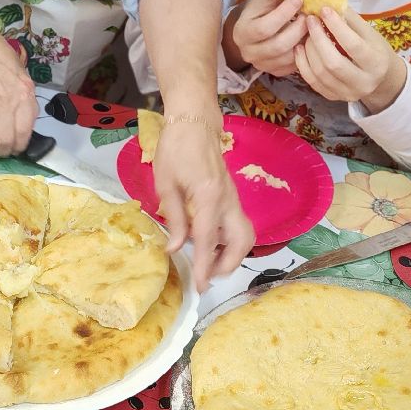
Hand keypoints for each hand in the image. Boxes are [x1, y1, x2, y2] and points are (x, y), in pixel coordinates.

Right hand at [0, 30, 36, 155]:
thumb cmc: (4, 63)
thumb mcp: (24, 81)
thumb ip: (26, 104)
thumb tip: (25, 128)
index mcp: (25, 97)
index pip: (24, 133)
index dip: (19, 146)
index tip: (16, 149)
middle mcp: (7, 103)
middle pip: (5, 140)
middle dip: (3, 150)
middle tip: (2, 150)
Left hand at [152, 111, 254, 289]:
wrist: (195, 122)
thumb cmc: (176, 148)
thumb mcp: (166, 183)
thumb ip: (174, 218)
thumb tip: (175, 249)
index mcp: (209, 196)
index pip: (208, 240)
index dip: (203, 266)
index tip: (200, 287)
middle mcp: (228, 200)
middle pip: (242, 242)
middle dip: (228, 264)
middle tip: (205, 275)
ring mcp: (234, 198)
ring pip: (245, 235)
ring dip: (231, 254)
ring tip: (207, 262)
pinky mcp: (232, 197)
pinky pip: (237, 226)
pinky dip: (228, 241)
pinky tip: (209, 243)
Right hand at [227, 0, 307, 74]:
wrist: (250, 31)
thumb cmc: (259, 10)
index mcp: (242, 31)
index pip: (264, 27)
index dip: (284, 13)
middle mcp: (248, 52)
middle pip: (278, 45)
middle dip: (298, 30)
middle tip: (310, 16)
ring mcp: (261, 64)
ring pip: (288, 58)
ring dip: (304, 41)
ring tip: (312, 27)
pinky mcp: (274, 72)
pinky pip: (293, 67)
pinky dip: (304, 53)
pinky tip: (308, 39)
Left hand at [295, 8, 406, 111]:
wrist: (381, 79)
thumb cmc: (374, 49)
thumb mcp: (369, 33)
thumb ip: (349, 19)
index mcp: (377, 63)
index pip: (353, 45)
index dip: (336, 26)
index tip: (324, 9)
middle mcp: (364, 82)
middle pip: (333, 63)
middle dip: (318, 39)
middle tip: (310, 20)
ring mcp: (348, 93)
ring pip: (320, 74)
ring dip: (308, 50)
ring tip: (305, 33)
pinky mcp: (333, 97)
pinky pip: (312, 82)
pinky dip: (303, 64)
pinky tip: (300, 48)